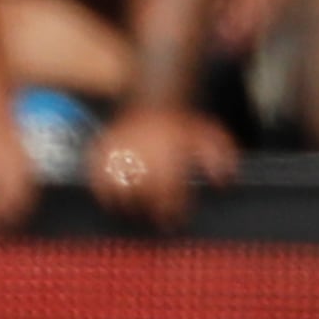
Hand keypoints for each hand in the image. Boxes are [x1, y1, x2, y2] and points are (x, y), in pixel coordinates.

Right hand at [87, 105, 233, 232]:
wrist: (155, 96)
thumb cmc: (183, 122)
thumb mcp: (211, 136)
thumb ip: (222, 158)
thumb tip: (222, 183)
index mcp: (169, 156)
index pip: (169, 195)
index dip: (170, 213)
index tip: (171, 222)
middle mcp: (143, 156)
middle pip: (142, 196)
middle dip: (147, 212)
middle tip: (151, 220)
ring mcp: (119, 152)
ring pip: (116, 190)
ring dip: (123, 205)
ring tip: (130, 213)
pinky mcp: (102, 149)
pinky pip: (96, 176)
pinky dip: (100, 190)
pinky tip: (108, 198)